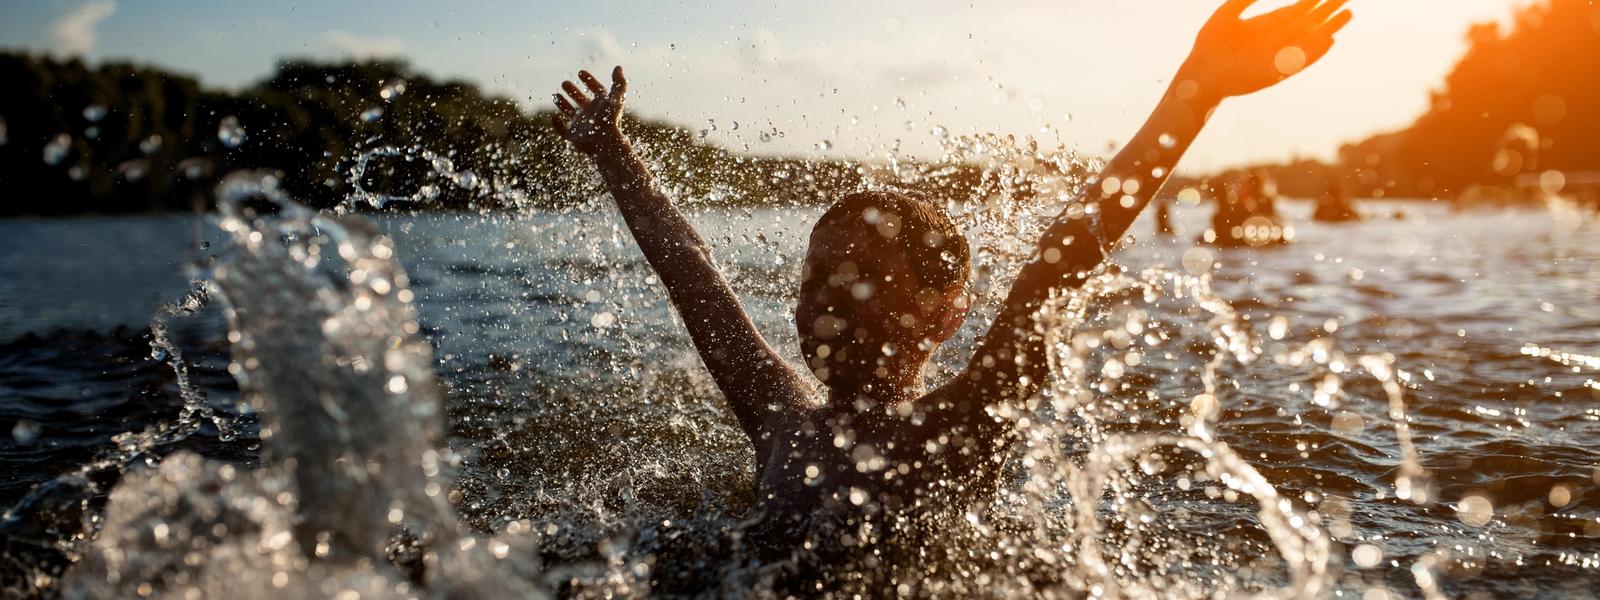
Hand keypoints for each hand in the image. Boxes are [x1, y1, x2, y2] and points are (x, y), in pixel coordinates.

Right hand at [552, 66, 628, 154]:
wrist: (604, 143)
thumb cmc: (610, 120)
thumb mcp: (616, 99)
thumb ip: (619, 83)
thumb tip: (618, 67)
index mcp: (602, 106)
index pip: (597, 91)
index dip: (590, 81)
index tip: (581, 72)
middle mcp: (592, 115)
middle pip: (581, 101)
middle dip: (573, 91)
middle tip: (565, 83)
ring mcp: (582, 126)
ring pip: (571, 113)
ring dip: (563, 104)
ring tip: (556, 94)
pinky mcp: (574, 137)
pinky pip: (563, 131)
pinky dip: (557, 124)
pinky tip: (554, 116)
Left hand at [1180, 0, 1352, 99]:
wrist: (1201, 74)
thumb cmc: (1209, 46)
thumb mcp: (1226, 15)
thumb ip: (1243, 0)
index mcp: (1264, 26)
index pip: (1293, 12)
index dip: (1310, 3)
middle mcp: (1275, 40)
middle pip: (1307, 23)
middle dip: (1326, 11)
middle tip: (1345, 0)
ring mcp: (1278, 55)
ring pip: (1309, 39)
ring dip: (1328, 28)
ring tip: (1347, 15)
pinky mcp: (1278, 70)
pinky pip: (1302, 60)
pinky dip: (1316, 51)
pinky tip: (1330, 39)